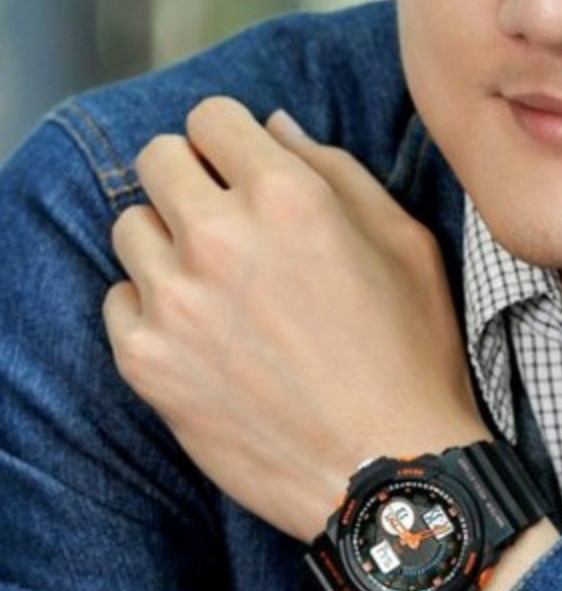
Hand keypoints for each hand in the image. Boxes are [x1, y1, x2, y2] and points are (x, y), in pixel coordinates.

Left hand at [103, 96, 488, 540]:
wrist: (389, 473)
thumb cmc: (415, 360)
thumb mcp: (408, 248)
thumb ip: (339, 173)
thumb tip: (276, 129)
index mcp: (289, 198)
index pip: (213, 117)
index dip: (234, 141)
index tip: (246, 169)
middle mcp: (220, 238)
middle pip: (158, 159)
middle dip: (193, 179)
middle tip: (229, 221)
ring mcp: (174, 302)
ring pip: (132, 228)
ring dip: (169, 244)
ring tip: (217, 286)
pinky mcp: (147, 362)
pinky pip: (118, 302)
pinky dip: (152, 309)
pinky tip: (203, 337)